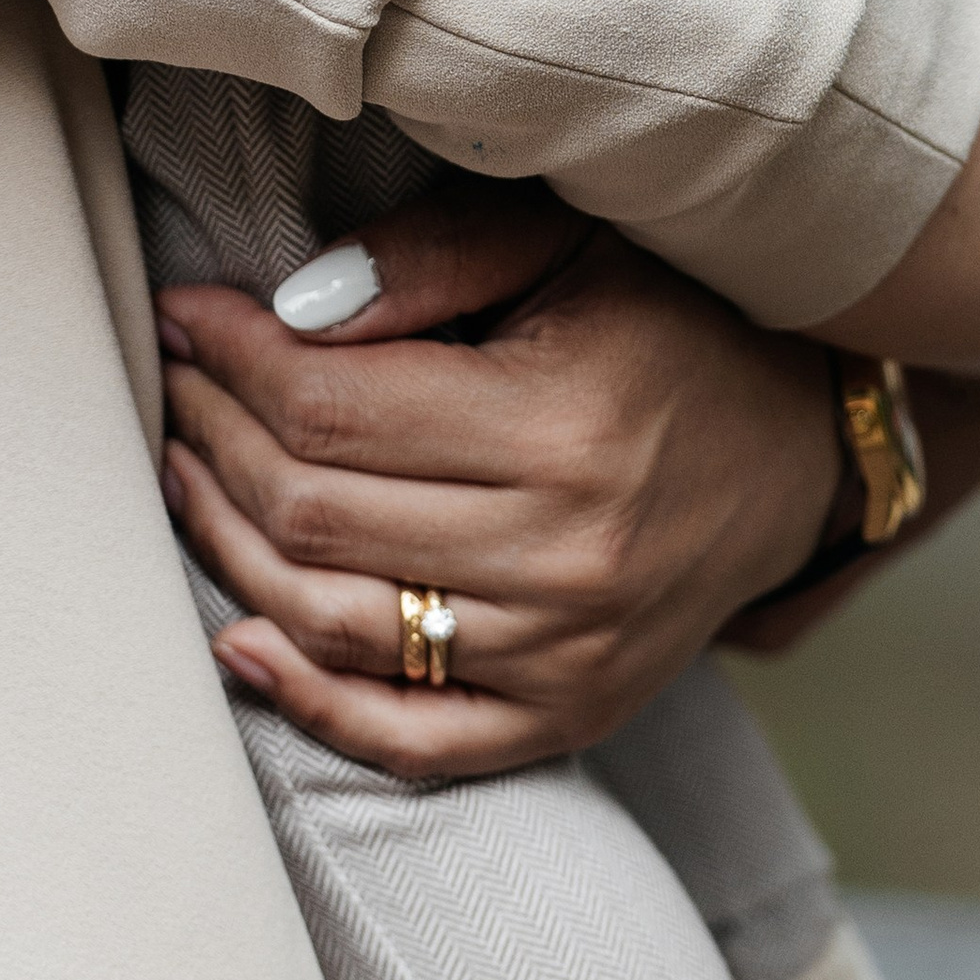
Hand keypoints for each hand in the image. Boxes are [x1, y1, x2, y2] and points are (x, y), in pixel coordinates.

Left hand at [155, 189, 839, 778]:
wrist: (809, 443)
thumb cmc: (674, 315)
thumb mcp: (570, 241)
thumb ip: (430, 260)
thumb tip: (287, 307)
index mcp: (558, 428)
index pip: (331, 408)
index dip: (232, 355)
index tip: (184, 309)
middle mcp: (564, 558)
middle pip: (315, 514)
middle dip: (213, 435)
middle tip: (170, 374)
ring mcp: (568, 656)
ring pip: (336, 623)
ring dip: (228, 547)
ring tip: (180, 467)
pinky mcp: (571, 715)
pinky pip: (415, 739)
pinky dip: (311, 701)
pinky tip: (238, 636)